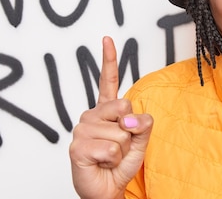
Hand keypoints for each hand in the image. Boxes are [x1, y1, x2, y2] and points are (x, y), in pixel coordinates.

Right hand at [69, 36, 153, 198]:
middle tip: (119, 145)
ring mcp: (82, 129)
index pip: (109, 80)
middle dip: (130, 130)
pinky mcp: (77, 147)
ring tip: (110, 156)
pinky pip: (110, 148)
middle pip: (124, 106)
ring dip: (122, 149)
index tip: (107, 38)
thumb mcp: (141, 139)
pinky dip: (113, 159)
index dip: (108, 59)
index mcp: (107, 109)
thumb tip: (130, 118)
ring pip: (120, 131)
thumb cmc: (121, 163)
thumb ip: (143, 123)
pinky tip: (102, 162)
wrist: (107, 188)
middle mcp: (92, 115)